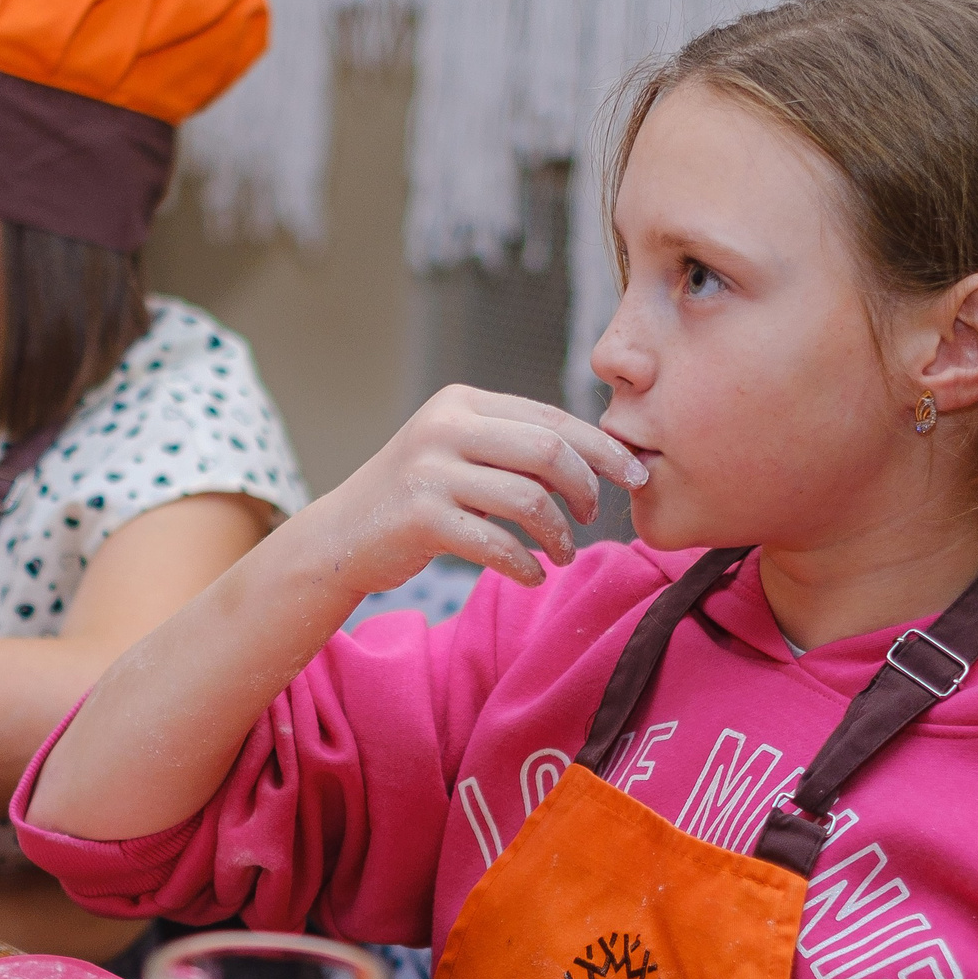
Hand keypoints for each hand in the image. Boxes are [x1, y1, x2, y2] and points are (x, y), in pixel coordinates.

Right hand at [297, 385, 645, 594]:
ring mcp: (430, 471)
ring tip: (562, 554)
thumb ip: (515, 447)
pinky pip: (496, 543)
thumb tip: (599, 459)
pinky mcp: (420, 517)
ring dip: (559, 534)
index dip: (601, 448)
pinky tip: (533, 576)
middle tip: (593, 517)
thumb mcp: (461, 453)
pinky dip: (525, 565)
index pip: (551, 417)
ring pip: (528, 499)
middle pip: (548, 451)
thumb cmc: (417, 497)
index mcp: (463, 403)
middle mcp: (445, 427)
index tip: (635, 475)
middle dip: (586, 487)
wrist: (342, 536)